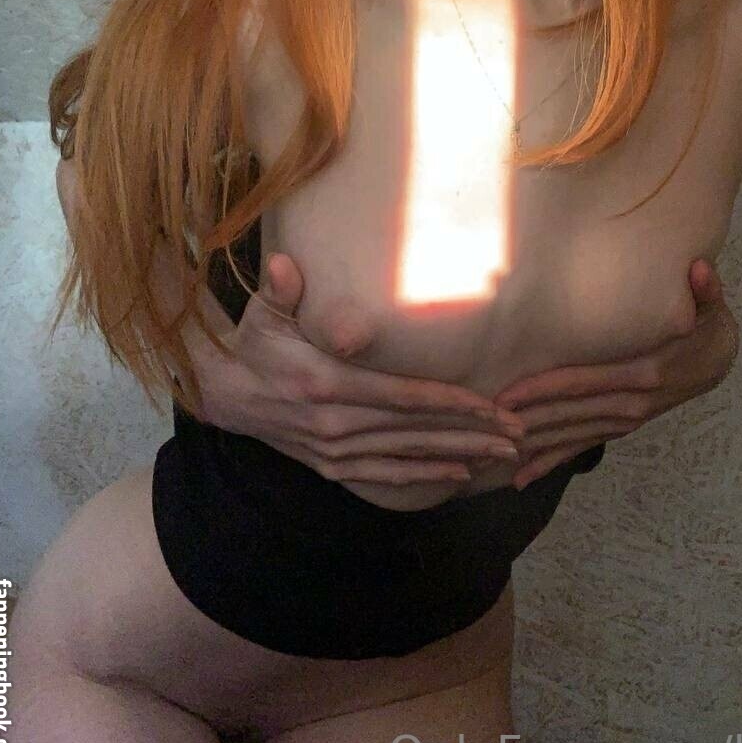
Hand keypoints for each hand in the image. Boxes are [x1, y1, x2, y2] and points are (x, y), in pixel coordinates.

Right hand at [179, 250, 524, 486]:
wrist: (223, 393)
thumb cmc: (254, 343)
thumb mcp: (261, 313)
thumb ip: (279, 290)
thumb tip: (282, 265)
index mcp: (325, 384)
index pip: (401, 396)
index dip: (449, 401)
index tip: (490, 404)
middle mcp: (334, 423)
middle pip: (416, 430)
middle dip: (471, 432)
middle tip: (518, 433)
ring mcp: (333, 450)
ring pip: (408, 456)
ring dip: (459, 456)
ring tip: (503, 457)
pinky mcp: (331, 467)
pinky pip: (385, 476)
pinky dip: (423, 477)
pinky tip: (459, 475)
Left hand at [491, 259, 738, 488]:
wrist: (720, 360)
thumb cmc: (706, 326)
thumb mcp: (711, 304)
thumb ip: (705, 288)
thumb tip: (699, 269)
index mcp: (645, 371)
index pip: (584, 381)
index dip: (545, 389)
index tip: (509, 396)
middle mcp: (634, 401)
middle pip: (571, 413)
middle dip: (529, 418)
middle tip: (487, 424)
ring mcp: (629, 418)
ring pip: (575, 434)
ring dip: (538, 446)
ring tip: (499, 457)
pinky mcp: (626, 425)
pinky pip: (586, 445)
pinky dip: (556, 459)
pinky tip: (526, 475)